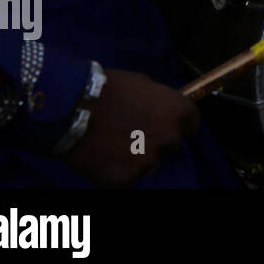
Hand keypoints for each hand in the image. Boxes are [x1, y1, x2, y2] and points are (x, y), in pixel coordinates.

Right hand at [62, 68, 199, 186]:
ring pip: (149, 162)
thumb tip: (162, 110)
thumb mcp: (144, 84)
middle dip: (156, 138)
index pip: (191, 124)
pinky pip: (129, 176)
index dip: (177, 123)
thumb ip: (160, 102)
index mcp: (178, 112)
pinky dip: (118, 168)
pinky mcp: (127, 178)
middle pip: (171, 144)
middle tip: (132, 131)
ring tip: (113, 141)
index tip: (164, 122)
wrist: (72, 107)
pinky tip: (104, 154)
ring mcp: (149, 160)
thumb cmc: (108, 88)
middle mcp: (169, 138)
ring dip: (138, 155)